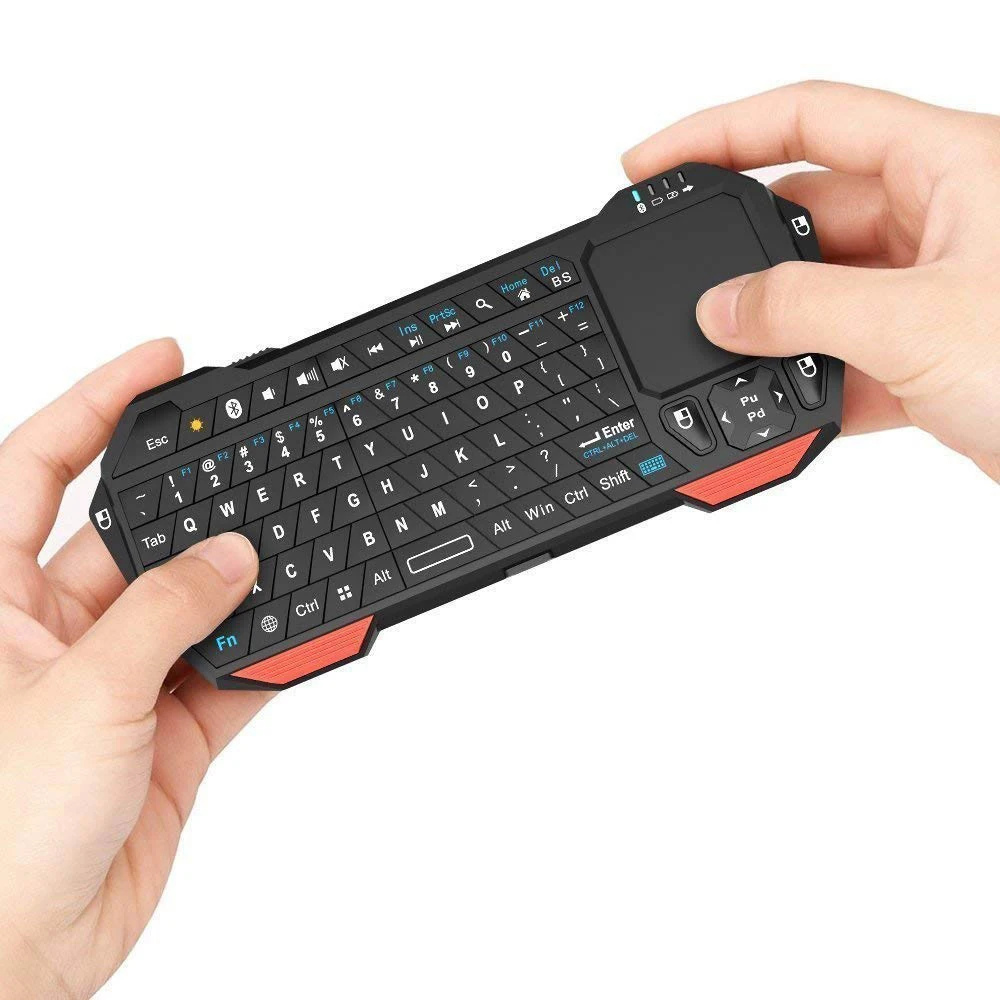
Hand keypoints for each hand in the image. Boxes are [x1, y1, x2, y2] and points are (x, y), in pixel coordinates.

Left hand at [0, 341, 264, 998]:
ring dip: (243, 592)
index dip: (96, 405)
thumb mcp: (81, 694)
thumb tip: (229, 556)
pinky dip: (268, 656)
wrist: (20, 956)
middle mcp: (54, 632)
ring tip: (285, 565)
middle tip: (251, 472)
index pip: (40, 468)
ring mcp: (115, 681)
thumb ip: (166, 613)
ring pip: (194, 608)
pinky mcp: (165, 732)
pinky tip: (298, 635)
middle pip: (135, 539)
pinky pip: (229, 673)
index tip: (159, 362)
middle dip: (193, 513)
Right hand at [623, 80, 999, 481]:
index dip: (720, 132)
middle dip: (745, 254)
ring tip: (736, 359)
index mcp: (954, 166)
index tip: (652, 162)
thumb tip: (720, 307)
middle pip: (809, 210)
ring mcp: (937, 288)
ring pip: (824, 290)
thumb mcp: (918, 324)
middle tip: (687, 289)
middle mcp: (945, 218)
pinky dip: (812, 381)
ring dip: (779, 329)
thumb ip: (801, 309)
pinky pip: (848, 352)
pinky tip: (787, 406)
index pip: (811, 116)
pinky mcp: (934, 352)